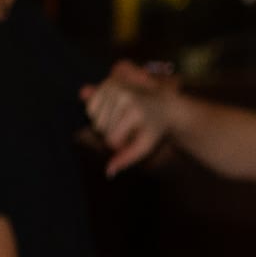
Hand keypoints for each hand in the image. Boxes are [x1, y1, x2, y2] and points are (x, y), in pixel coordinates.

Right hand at [82, 62, 180, 177]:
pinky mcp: (108, 83)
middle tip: (130, 130)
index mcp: (134, 111)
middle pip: (101, 128)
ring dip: (105, 125)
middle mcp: (123, 96)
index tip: (132, 141)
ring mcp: (115, 87)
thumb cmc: (154, 130)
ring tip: (124, 121)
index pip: (111, 139)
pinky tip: (114, 112)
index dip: (119, 146)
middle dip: (112, 134)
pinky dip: (98, 114)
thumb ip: (126, 160)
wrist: (164, 106)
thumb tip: (108, 173)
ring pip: (94, 118)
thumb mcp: (144, 147)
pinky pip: (90, 107)